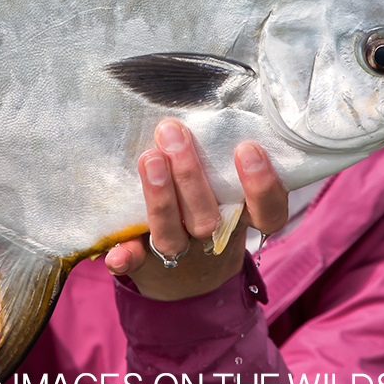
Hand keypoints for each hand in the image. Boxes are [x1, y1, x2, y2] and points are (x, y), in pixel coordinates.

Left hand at [105, 119, 287, 299]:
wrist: (189, 279)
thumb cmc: (213, 209)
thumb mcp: (232, 191)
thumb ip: (227, 157)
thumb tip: (217, 103)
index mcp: (242, 220)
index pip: (268, 212)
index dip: (261, 186)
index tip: (247, 147)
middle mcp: (213, 240)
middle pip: (208, 218)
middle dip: (189, 175)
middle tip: (174, 132)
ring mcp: (180, 255)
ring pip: (171, 235)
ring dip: (159, 198)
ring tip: (148, 158)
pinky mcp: (147, 265)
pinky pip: (136, 264)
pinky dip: (126, 258)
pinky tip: (115, 253)